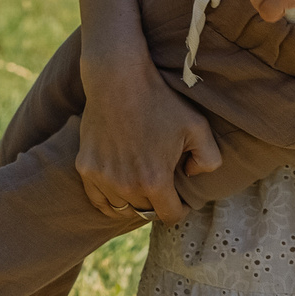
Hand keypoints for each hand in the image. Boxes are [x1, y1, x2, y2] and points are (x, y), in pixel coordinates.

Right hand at [76, 56, 222, 223]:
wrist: (119, 79)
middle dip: (157, 205)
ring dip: (134, 203)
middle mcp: (126, 186)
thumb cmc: (160, 101)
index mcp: (155, 181)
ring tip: (142, 188)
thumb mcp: (198, 127)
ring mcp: (102, 178)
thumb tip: (193, 175)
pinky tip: (120, 189)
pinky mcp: (85, 167)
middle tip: (163, 189)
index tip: (181, 201)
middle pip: (145, 213)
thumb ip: (209, 159)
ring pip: (121, 208)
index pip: (169, 216)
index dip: (180, 210)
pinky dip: (110, 200)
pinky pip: (98, 199)